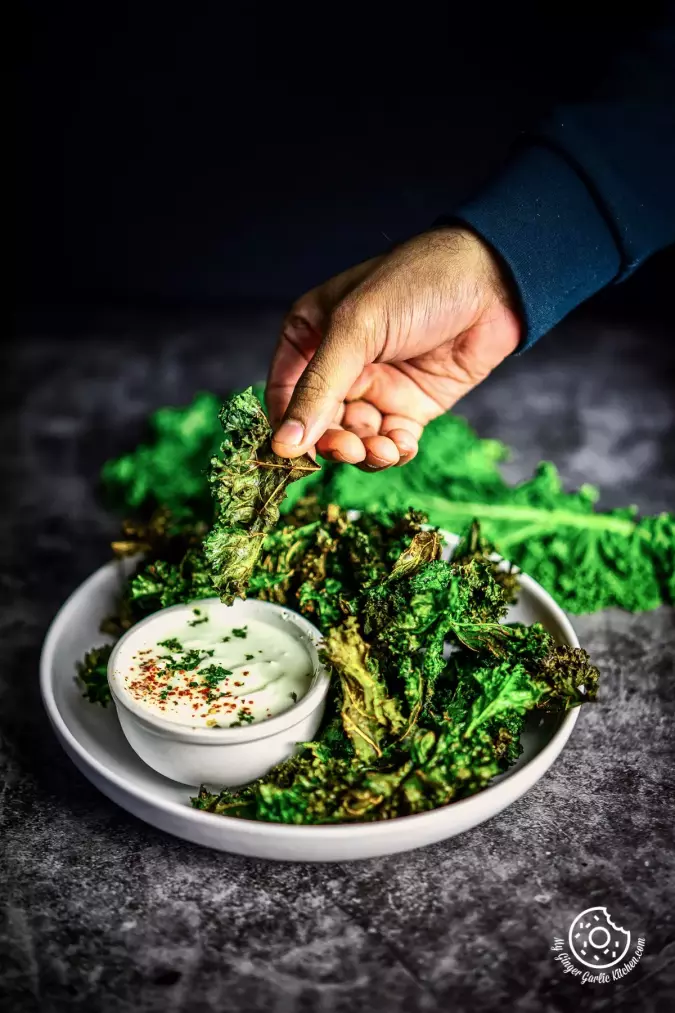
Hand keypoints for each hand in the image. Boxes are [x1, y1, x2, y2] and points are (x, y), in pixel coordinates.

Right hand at [266, 227, 520, 468]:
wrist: (494, 282)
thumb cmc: (417, 284)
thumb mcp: (357, 329)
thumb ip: (319, 388)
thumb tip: (282, 445)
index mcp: (312, 335)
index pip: (284, 394)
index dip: (287, 427)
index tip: (293, 454)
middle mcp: (339, 365)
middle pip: (319, 424)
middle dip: (333, 443)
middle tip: (350, 449)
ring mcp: (377, 387)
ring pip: (355, 439)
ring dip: (365, 452)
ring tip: (382, 450)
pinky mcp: (411, 406)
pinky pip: (390, 443)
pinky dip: (393, 452)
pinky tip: (401, 447)